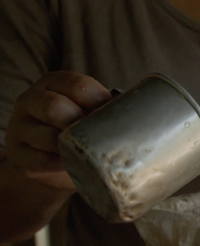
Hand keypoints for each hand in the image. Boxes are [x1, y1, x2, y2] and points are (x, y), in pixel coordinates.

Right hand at [6, 71, 111, 190]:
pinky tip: (72, 163)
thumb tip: (136, 109)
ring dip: (70, 146)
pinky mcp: (16, 153)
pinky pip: (39, 160)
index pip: (75, 84)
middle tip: (98, 136)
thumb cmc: (78, 128)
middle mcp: (30, 100)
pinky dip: (60, 164)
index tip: (113, 115)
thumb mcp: (87, 109)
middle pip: (54, 107)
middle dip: (80, 123)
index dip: (98, 100)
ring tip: (87, 152)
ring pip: (45, 136)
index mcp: (52, 82)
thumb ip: (104, 105)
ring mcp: (18, 127)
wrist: (52, 158)